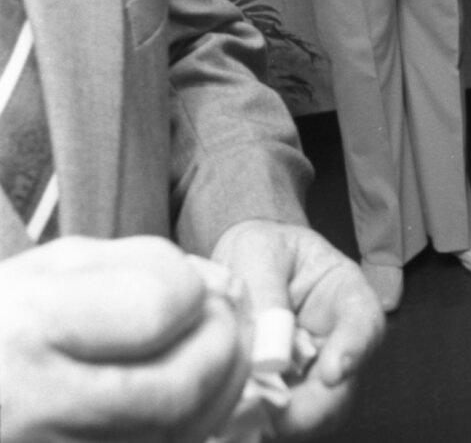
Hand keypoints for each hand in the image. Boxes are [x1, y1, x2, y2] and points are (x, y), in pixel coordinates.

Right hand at [0, 236, 249, 442]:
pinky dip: (190, 422)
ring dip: (220, 384)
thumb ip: (143, 264)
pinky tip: (190, 388)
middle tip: (228, 314)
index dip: (193, 290)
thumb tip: (221, 284)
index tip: (194, 283)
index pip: (157, 310)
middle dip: (224, 343)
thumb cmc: (2, 323)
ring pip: (179, 434)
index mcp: (32, 328)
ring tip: (218, 346)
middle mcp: (41, 406)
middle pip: (179, 388)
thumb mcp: (53, 268)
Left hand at [211, 220, 384, 437]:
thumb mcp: (258, 251)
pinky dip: (260, 424)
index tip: (333, 372)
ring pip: (315, 414)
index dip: (355, 349)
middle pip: (345, 385)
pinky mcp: (285, 396)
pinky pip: (281, 421)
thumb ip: (266, 289)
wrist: (240, 266)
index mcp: (344, 292)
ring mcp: (312, 373)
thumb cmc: (258, 248)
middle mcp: (336, 339)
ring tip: (247, 413)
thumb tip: (266, 348)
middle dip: (315, 406)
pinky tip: (236, 415)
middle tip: (279, 414)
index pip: (365, 321)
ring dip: (285, 421)